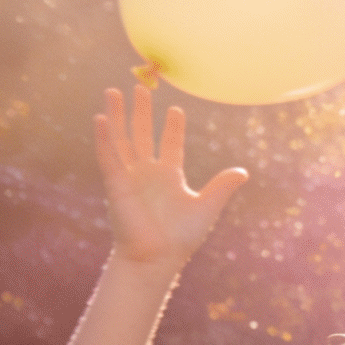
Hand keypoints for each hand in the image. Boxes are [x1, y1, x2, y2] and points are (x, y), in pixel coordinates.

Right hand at [93, 85, 247, 271]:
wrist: (157, 258)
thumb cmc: (181, 237)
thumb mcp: (207, 206)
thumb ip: (222, 187)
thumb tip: (243, 172)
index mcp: (169, 176)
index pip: (169, 144)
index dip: (172, 127)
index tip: (175, 109)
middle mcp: (148, 172)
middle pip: (142, 134)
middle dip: (141, 111)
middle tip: (140, 86)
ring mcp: (130, 176)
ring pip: (121, 139)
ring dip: (117, 115)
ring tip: (114, 91)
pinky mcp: (116, 184)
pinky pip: (108, 156)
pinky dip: (104, 137)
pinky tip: (101, 118)